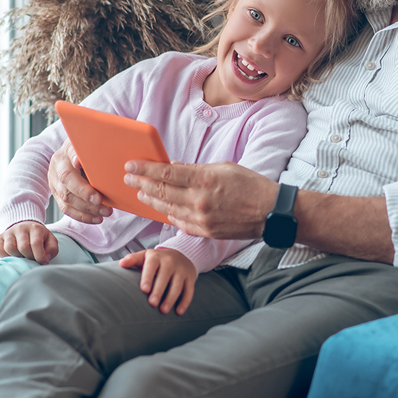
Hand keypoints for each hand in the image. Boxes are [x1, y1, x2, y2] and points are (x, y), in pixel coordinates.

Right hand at [0, 221, 58, 263]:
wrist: (26, 228)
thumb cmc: (40, 238)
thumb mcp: (50, 241)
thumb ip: (51, 250)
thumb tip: (44, 260)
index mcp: (35, 228)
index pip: (35, 243)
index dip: (40, 256)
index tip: (43, 263)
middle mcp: (20, 228)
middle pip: (23, 247)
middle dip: (29, 257)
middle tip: (33, 259)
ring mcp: (8, 232)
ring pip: (10, 249)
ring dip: (18, 257)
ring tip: (23, 257)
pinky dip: (6, 256)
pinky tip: (14, 256)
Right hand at [49, 140, 113, 223]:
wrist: (74, 160)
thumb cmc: (89, 155)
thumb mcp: (92, 149)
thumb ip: (98, 150)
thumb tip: (109, 151)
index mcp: (66, 151)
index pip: (70, 153)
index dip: (76, 158)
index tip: (80, 162)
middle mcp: (57, 166)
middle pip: (66, 179)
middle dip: (84, 192)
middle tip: (101, 200)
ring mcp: (55, 181)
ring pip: (66, 198)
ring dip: (87, 208)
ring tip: (106, 212)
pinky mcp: (56, 195)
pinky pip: (66, 209)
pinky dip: (83, 216)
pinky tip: (97, 218)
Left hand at [118, 248, 196, 314]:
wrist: (181, 254)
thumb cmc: (158, 260)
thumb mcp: (145, 256)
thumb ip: (133, 259)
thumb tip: (121, 264)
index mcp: (156, 257)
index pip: (152, 266)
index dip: (148, 277)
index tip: (144, 289)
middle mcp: (170, 262)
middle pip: (165, 277)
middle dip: (159, 290)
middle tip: (152, 303)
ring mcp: (182, 270)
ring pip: (178, 285)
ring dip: (171, 298)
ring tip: (163, 310)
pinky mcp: (190, 278)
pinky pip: (189, 290)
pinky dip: (185, 301)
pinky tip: (179, 312)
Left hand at [123, 160, 275, 238]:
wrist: (270, 213)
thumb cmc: (251, 185)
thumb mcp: (224, 167)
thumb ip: (196, 169)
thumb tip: (174, 168)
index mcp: (204, 179)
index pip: (166, 174)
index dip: (145, 169)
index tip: (131, 166)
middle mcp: (199, 201)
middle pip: (161, 192)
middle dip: (141, 184)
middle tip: (128, 178)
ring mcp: (201, 219)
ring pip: (166, 209)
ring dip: (150, 201)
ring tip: (140, 193)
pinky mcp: (205, 232)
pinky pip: (179, 223)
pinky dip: (168, 215)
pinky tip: (161, 209)